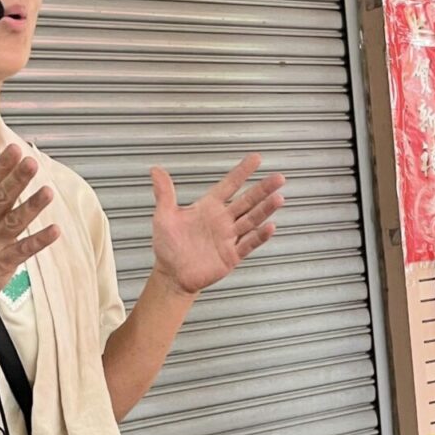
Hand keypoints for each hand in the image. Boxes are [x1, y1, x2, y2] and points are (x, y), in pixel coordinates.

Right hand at [0, 145, 59, 308]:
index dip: (1, 166)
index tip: (14, 149)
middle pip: (0, 198)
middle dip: (16, 179)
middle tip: (31, 163)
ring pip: (14, 221)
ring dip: (32, 206)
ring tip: (48, 191)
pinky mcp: (3, 261)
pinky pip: (24, 249)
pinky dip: (39, 240)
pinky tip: (55, 230)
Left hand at [150, 155, 285, 295]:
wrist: (172, 275)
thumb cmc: (168, 245)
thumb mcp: (164, 216)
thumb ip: (164, 194)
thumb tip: (155, 170)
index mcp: (208, 207)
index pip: (229, 185)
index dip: (242, 172)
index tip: (256, 159)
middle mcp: (222, 220)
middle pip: (247, 201)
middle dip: (262, 189)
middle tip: (278, 178)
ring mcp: (229, 238)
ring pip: (251, 220)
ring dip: (265, 210)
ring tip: (278, 198)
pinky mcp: (231, 256)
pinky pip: (248, 244)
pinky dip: (259, 236)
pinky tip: (270, 227)